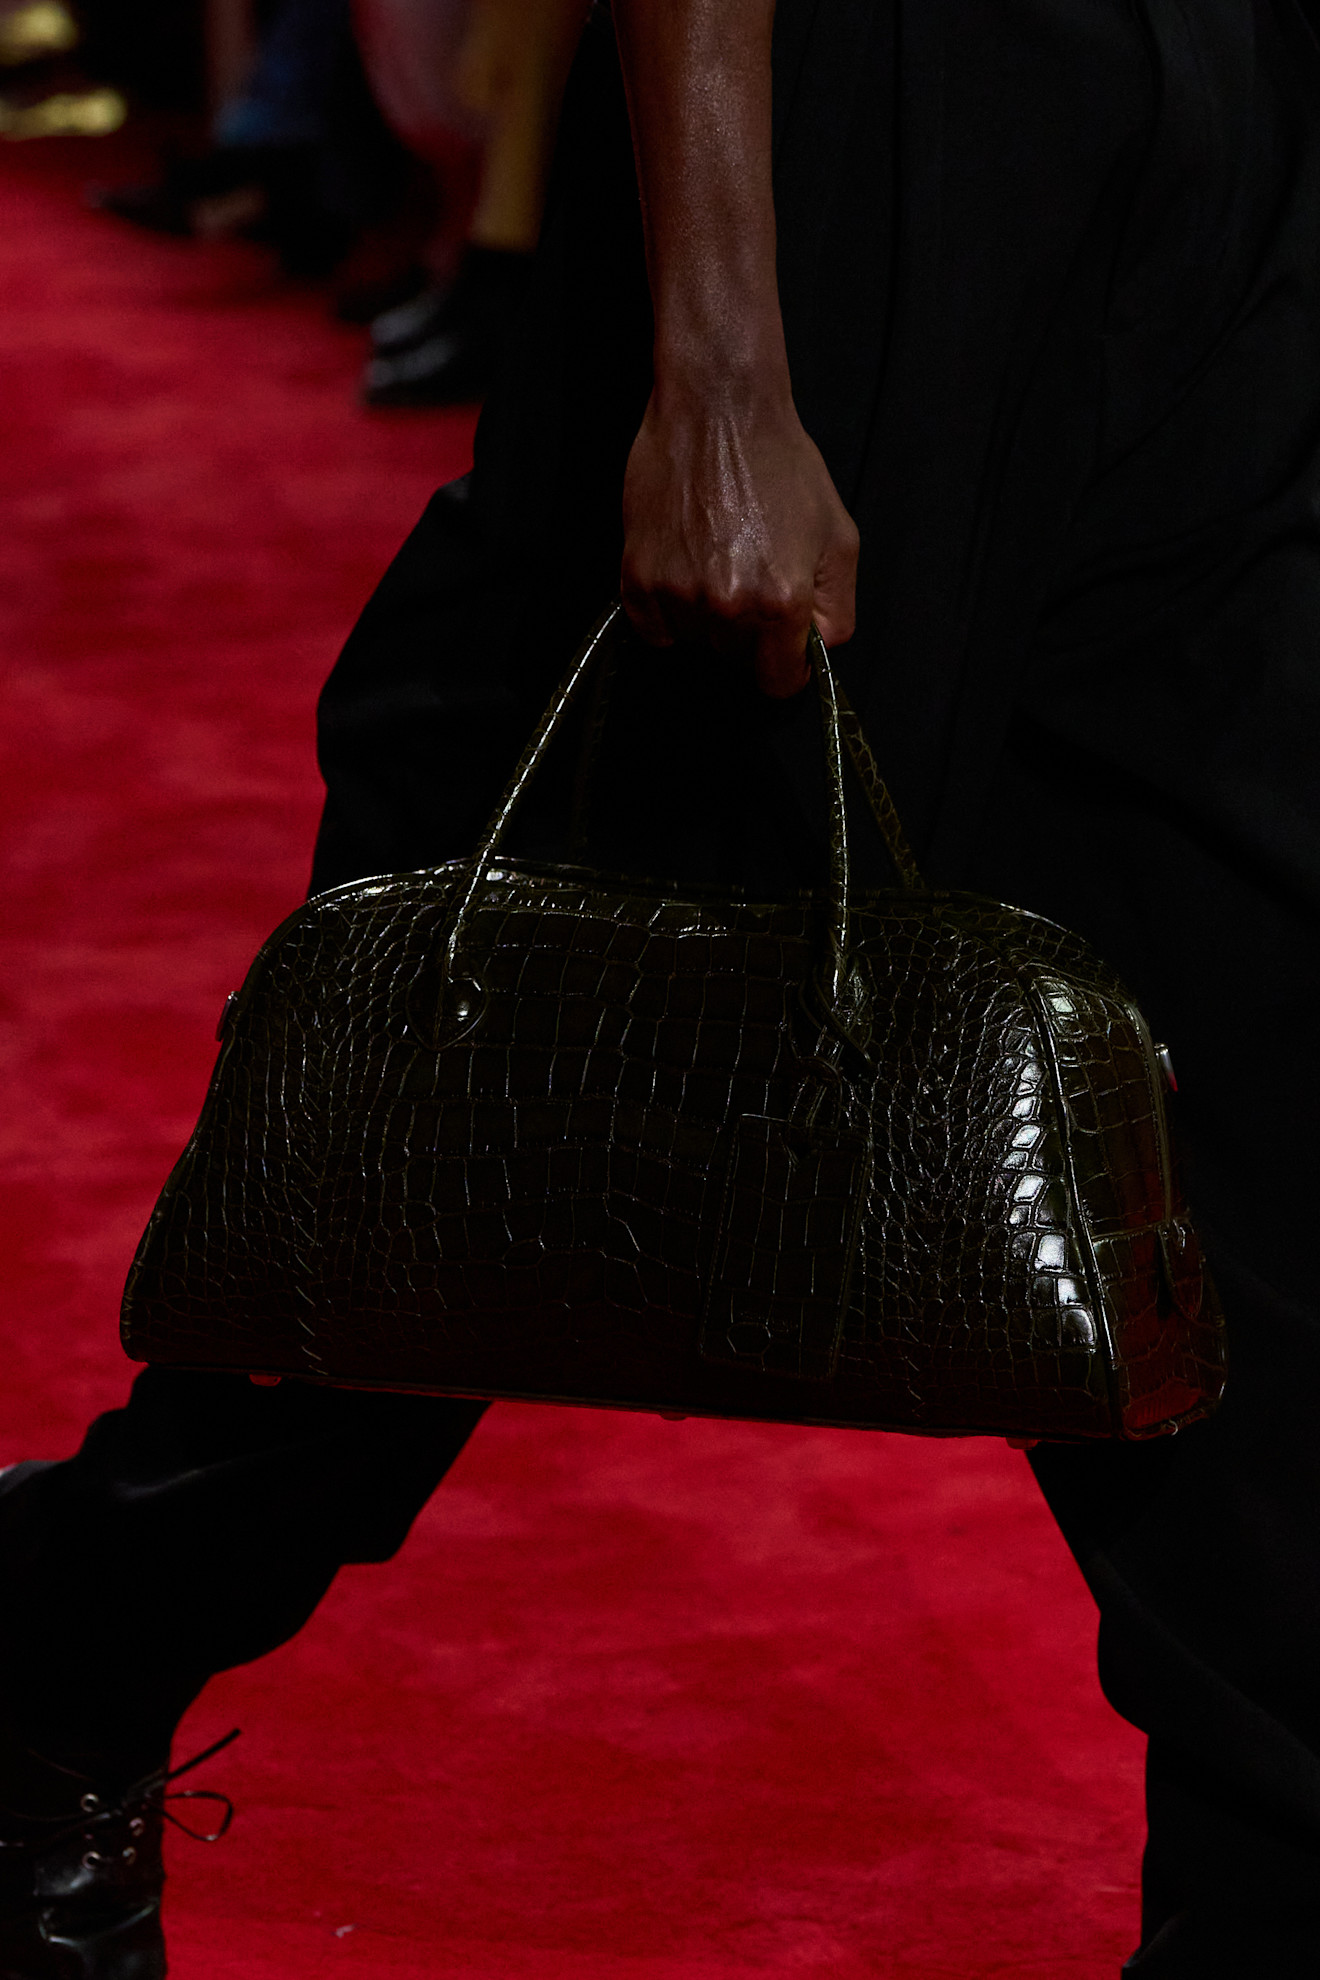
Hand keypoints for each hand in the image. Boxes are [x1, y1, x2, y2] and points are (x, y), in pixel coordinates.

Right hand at [620, 381, 859, 695]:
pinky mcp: (638, 577)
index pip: (778, 682)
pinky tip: (685, 565)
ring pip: (696, 642)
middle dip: (749, 632)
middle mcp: (728, 606)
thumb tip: (816, 651)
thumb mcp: (839, 535)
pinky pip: (655, 628)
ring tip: (717, 558)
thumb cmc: (781, 463)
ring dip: (707, 618)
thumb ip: (836, 608)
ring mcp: (678, 593)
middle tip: (751, 574)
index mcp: (781, 601)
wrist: (718, 409)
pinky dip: (669, 610)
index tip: (782, 650)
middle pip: (736, 660)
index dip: (784, 669)